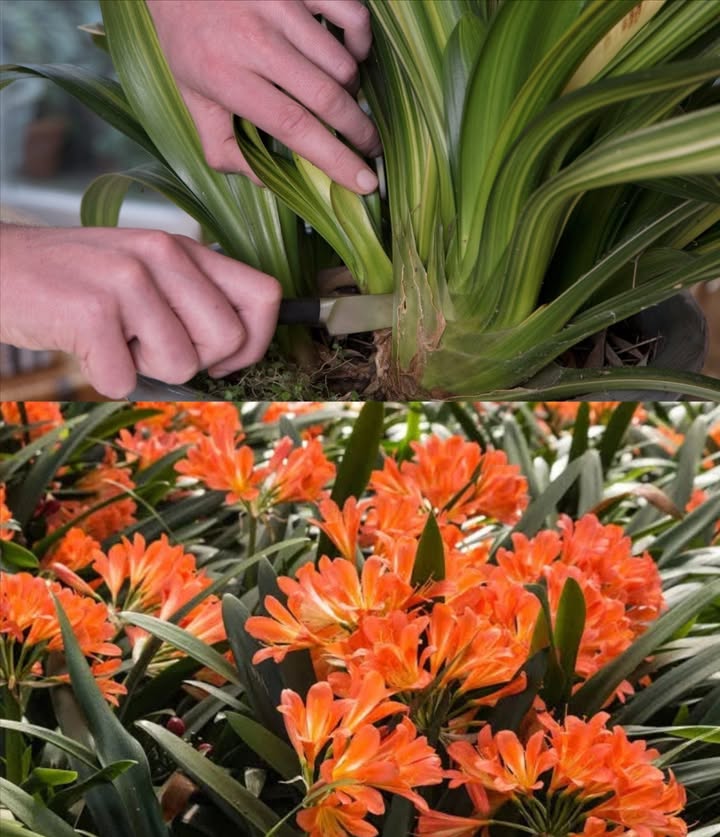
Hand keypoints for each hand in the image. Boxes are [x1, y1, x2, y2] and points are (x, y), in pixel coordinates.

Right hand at [0, 225, 281, 397]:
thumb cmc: (77, 284)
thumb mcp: (145, 276)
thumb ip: (193, 301)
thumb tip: (240, 353)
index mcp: (184, 249)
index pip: (265, 295)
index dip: (256, 342)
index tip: (222, 360)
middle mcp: (163, 254)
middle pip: (229, 340)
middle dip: (195, 363)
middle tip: (150, 345)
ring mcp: (128, 279)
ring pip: (182, 366)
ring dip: (144, 368)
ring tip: (112, 337)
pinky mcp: (93, 309)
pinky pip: (126, 379)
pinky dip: (104, 377)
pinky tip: (84, 345)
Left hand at [146, 0, 380, 193]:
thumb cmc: (190, 43)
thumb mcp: (193, 100)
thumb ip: (224, 148)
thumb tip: (267, 181)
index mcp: (226, 77)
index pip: (293, 126)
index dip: (333, 159)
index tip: (363, 181)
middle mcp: (255, 39)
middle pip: (327, 97)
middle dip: (358, 132)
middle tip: (370, 149)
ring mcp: (280, 5)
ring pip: (342, 63)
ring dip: (351, 91)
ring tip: (342, 100)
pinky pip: (351, 14)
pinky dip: (360, 42)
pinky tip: (350, 56)